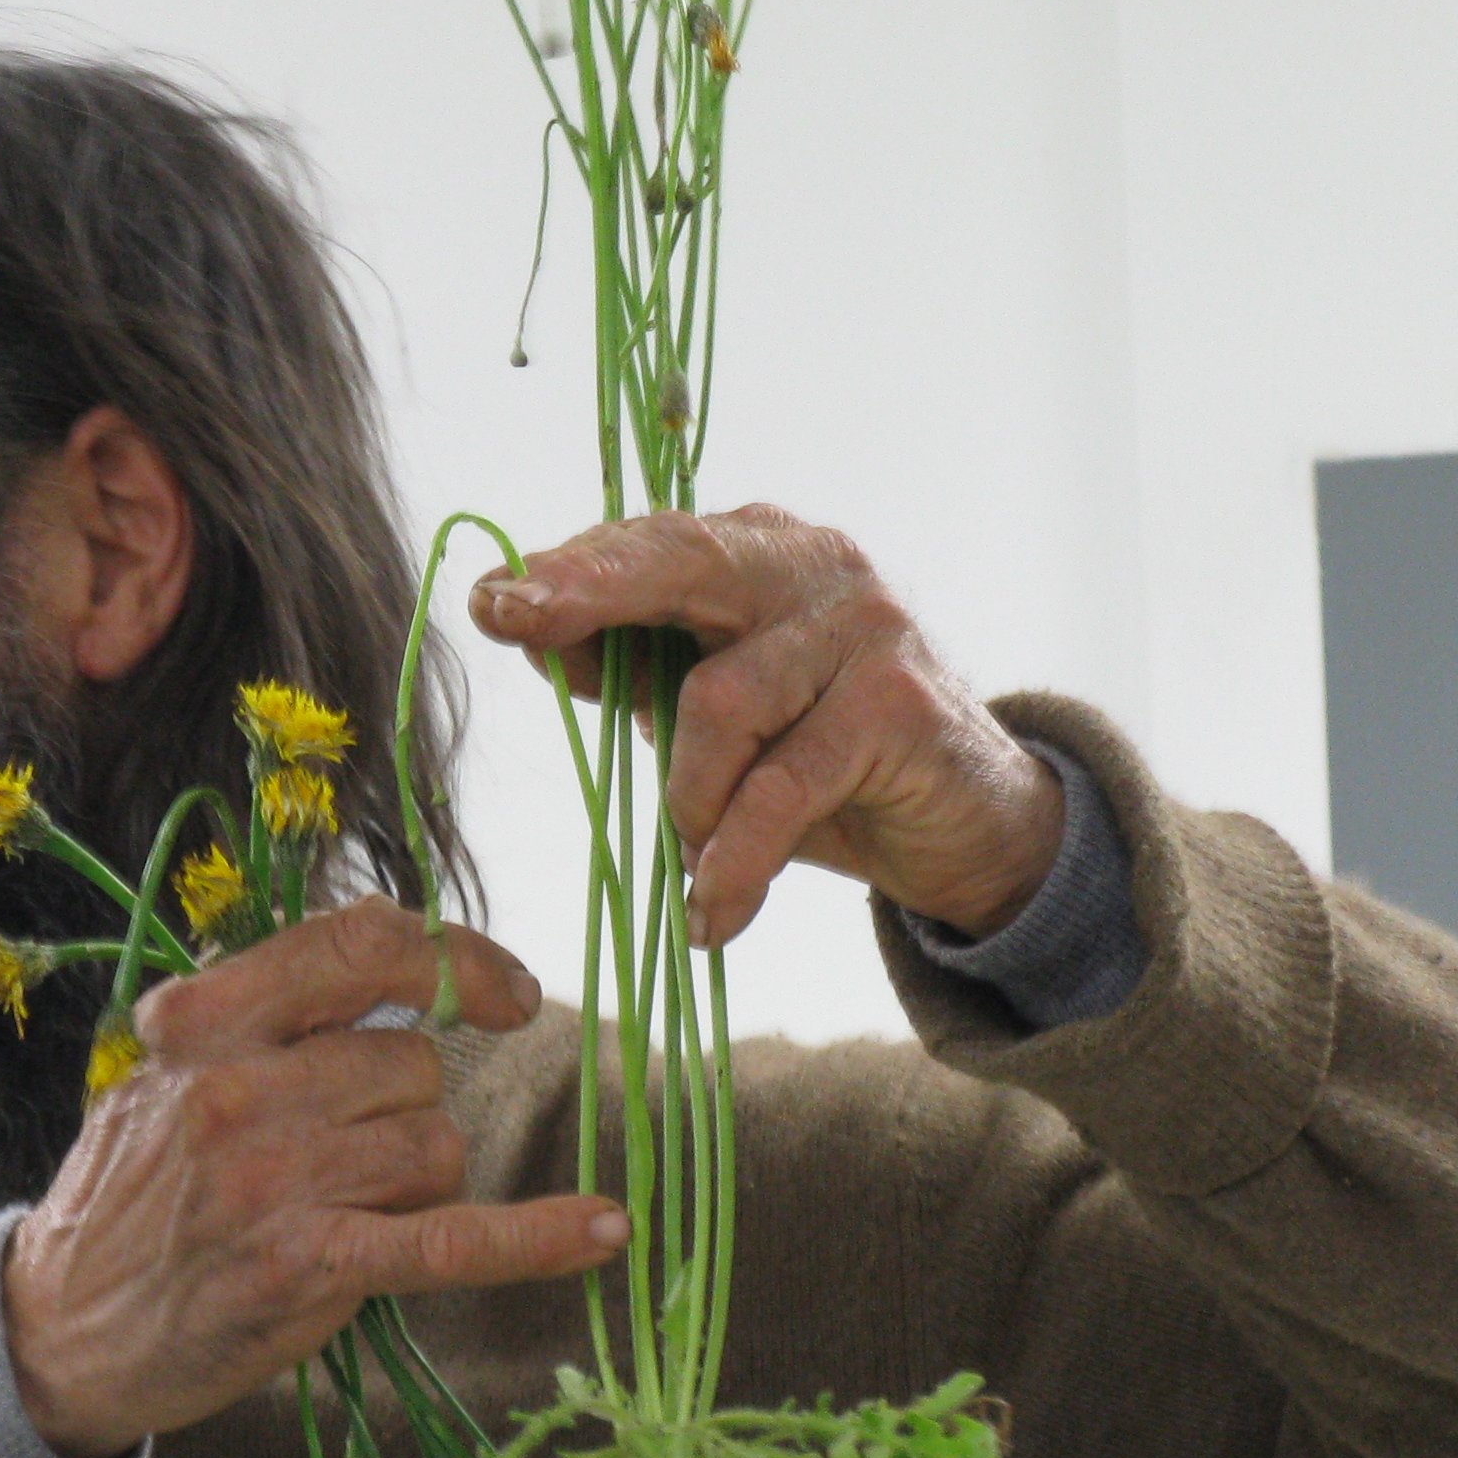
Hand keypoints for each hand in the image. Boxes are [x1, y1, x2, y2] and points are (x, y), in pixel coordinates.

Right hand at [2, 898, 628, 1457]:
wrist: (60, 1330)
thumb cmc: (131, 1194)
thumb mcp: (168, 1071)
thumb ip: (269, 1009)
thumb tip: (398, 945)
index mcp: (202, 1020)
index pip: (359, 947)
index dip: (454, 956)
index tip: (505, 988)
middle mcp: (234, 1089)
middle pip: (411, 1064)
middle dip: (405, 1109)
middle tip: (341, 1158)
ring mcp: (272, 1180)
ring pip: (433, 1146)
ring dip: (415, 1182)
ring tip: (338, 1213)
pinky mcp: (308, 1267)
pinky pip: (452, 1239)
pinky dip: (536, 1237)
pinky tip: (602, 1230)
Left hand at [469, 506, 1064, 944]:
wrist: (967, 823)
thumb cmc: (821, 764)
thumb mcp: (714, 721)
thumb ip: (637, 675)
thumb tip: (536, 642)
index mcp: (755, 554)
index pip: (647, 547)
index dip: (566, 571)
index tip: (490, 601)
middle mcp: (809, 566)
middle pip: (682, 563)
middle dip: (591, 592)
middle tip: (518, 620)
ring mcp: (862, 626)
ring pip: (720, 701)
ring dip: (687, 800)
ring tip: (695, 858)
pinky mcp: (897, 703)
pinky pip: (779, 788)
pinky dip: (734, 859)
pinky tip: (714, 910)